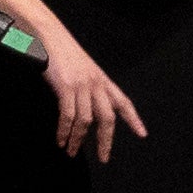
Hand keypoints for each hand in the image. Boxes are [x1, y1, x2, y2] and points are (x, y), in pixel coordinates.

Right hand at [41, 43, 145, 161]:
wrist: (49, 35)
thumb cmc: (63, 52)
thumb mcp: (83, 69)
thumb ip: (89, 87)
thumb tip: (87, 110)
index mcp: (102, 80)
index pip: (123, 101)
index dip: (134, 119)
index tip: (142, 133)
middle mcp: (96, 84)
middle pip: (108, 118)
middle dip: (106, 141)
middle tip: (103, 158)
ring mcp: (82, 85)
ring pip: (87, 121)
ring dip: (78, 140)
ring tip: (71, 151)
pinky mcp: (67, 87)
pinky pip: (69, 116)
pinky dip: (65, 131)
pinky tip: (61, 139)